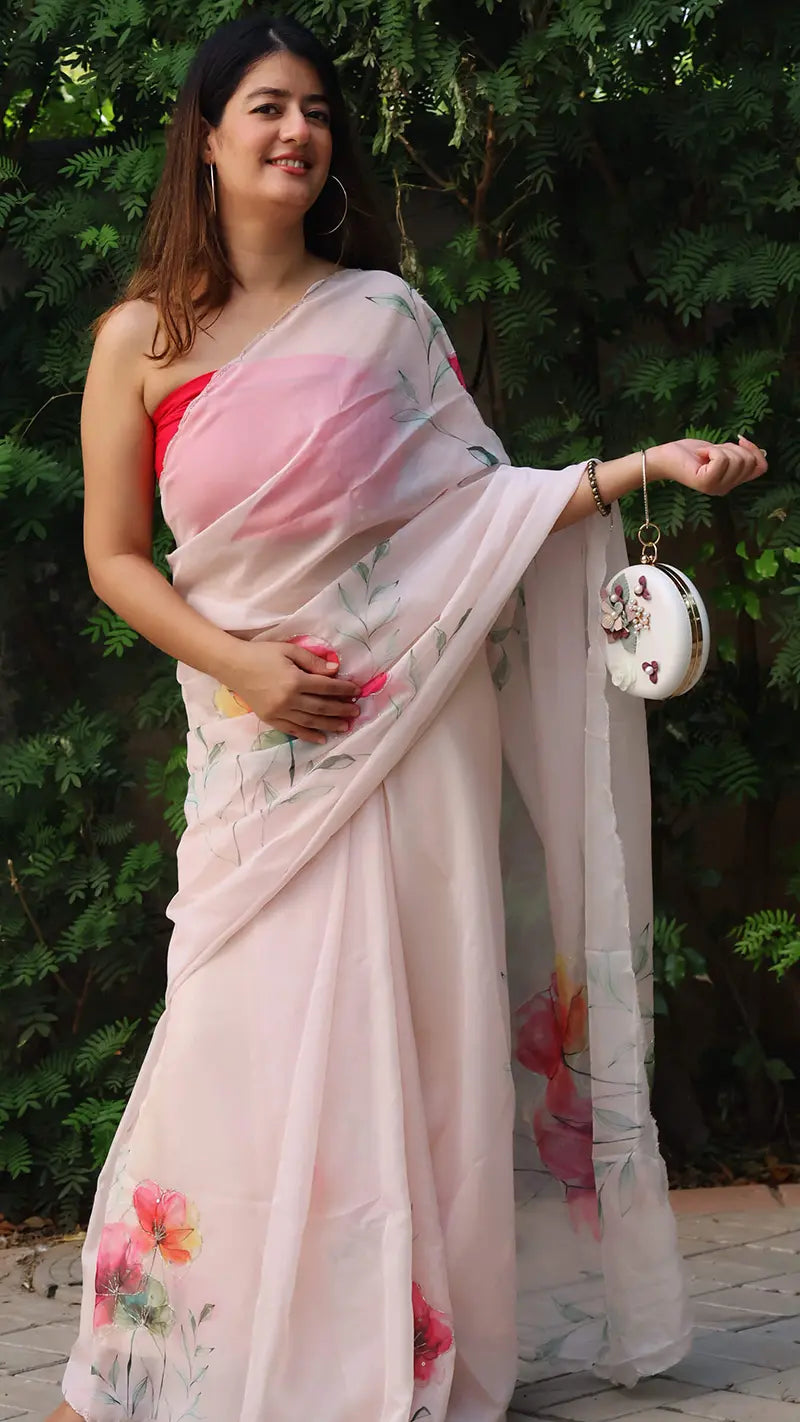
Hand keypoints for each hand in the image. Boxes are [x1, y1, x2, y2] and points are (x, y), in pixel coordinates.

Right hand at [224, 640, 360, 744]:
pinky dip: (309, 735)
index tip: (357, 691)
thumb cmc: (261, 654)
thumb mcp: (289, 650)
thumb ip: (313, 661)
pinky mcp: (271, 719)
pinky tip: (322, 738)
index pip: (326, 688)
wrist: (233, 666)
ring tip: (346, 726)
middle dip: (342, 709)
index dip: (344, 690)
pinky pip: (293, 730)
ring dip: (330, 724)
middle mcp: (289, 700)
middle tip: (356, 711)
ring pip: (311, 721)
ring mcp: (279, 712)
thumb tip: (335, 671)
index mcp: (295, 681)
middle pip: (322, 707)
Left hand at [648, 435, 767, 492]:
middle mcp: (726, 488)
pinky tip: (700, 456)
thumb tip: (761, 451)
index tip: (741, 439)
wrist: (663, 458)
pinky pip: (722, 459)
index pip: (761, 468)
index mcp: (731, 481)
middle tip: (712, 451)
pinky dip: (712, 451)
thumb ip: (739, 454)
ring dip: (720, 449)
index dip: (756, 450)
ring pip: (736, 460)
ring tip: (704, 455)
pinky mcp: (706, 483)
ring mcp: (716, 488)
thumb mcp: (721, 451)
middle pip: (749, 461)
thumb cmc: (688, 453)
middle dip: (733, 448)